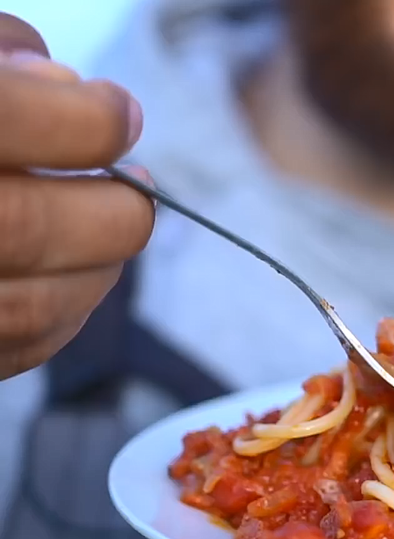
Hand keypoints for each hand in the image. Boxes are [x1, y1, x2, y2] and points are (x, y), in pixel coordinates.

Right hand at [0, 13, 153, 378]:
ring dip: (95, 273)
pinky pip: (4, 351)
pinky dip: (54, 319)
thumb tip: (67, 87)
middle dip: (110, 210)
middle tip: (136, 187)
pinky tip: (68, 280)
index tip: (119, 115)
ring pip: (23, 309)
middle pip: (24, 228)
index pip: (18, 120)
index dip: (92, 120)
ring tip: (113, 231)